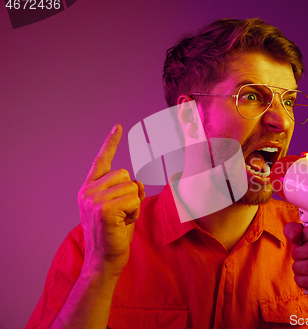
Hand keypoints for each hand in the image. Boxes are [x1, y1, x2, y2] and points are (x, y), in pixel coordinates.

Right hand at [77, 124, 144, 276]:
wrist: (104, 260)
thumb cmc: (114, 236)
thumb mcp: (121, 209)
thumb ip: (126, 192)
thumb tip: (138, 182)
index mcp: (89, 190)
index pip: (101, 161)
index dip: (110, 143)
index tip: (117, 127)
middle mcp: (88, 192)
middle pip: (125, 174)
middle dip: (131, 193)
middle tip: (122, 214)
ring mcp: (94, 199)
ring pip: (131, 187)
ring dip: (134, 205)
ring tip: (121, 220)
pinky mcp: (104, 208)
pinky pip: (134, 199)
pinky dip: (134, 212)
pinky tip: (123, 223)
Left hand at [284, 222, 307, 313]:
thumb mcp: (305, 237)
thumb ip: (294, 230)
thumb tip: (294, 236)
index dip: (305, 235)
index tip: (302, 240)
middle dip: (297, 253)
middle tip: (297, 256)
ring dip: (298, 268)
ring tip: (298, 267)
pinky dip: (302, 281)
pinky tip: (302, 278)